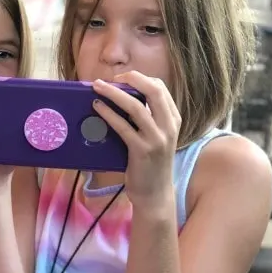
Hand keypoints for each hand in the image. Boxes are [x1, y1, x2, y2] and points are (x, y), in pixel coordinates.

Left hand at [92, 72, 180, 209]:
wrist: (155, 194)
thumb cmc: (151, 165)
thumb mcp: (157, 137)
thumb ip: (148, 119)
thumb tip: (122, 98)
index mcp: (174, 120)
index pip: (160, 87)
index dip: (141, 78)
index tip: (123, 78)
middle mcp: (169, 126)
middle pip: (153, 90)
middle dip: (131, 78)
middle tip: (111, 78)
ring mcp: (157, 139)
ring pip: (136, 106)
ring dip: (114, 93)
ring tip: (98, 87)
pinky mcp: (142, 151)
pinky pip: (123, 126)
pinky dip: (109, 114)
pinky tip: (98, 107)